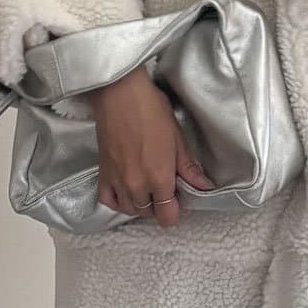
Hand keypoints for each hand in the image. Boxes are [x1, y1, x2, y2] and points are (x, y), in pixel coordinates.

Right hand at [90, 69, 212, 229]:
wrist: (120, 93)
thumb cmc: (151, 110)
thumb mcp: (178, 139)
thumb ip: (189, 169)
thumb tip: (205, 187)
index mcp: (160, 178)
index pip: (167, 214)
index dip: (174, 212)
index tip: (177, 202)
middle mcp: (137, 185)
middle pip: (149, 213)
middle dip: (159, 207)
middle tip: (164, 191)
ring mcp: (117, 181)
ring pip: (129, 209)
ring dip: (140, 205)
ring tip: (147, 192)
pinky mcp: (102, 172)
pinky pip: (107, 200)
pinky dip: (117, 201)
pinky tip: (125, 193)